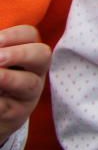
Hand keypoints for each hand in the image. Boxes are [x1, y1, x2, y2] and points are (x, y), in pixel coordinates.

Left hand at [0, 25, 50, 144]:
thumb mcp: (0, 61)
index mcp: (28, 52)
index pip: (29, 35)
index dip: (13, 35)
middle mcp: (35, 71)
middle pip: (42, 55)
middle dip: (19, 54)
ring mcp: (29, 94)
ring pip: (29, 83)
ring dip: (8, 78)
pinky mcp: (17, 114)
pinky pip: (7, 106)